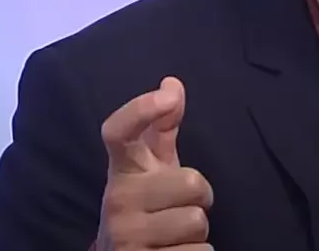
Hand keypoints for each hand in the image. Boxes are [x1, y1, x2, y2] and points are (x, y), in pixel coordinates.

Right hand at [95, 77, 213, 250]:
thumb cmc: (146, 207)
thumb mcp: (152, 169)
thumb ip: (162, 129)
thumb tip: (172, 83)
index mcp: (122, 170)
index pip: (119, 132)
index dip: (141, 108)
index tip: (168, 94)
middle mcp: (118, 200)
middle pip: (192, 182)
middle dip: (200, 198)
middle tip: (182, 206)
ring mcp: (126, 236)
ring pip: (197, 221)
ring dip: (198, 232)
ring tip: (176, 234)